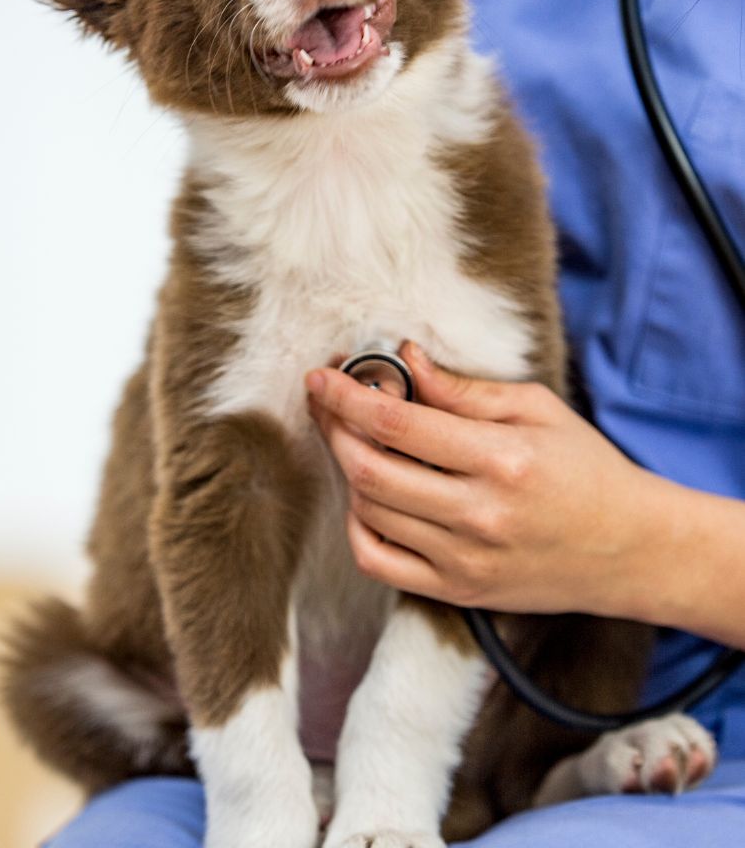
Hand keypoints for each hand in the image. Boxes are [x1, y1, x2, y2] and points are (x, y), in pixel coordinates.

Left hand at [305, 341, 661, 618]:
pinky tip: (367, 496)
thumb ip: (464, 389)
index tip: (320, 375)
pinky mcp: (458, 592)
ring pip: (368, 512)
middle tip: (326, 402)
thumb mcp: (537, 409)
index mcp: (501, 459)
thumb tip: (406, 359)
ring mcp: (465, 561)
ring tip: (354, 439)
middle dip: (333, 428)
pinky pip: (378, 562)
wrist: (632, 549)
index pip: (397, 424)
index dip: (346, 396)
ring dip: (346, 470)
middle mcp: (479, 515)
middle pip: (369, 470)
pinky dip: (357, 526)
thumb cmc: (586, 468)